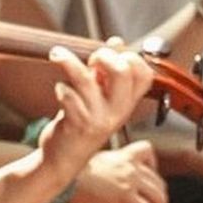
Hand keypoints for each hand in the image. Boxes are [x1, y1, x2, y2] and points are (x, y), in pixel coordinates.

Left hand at [36, 42, 153, 176]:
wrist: (63, 159)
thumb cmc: (80, 124)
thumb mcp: (99, 98)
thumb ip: (107, 72)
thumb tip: (116, 42)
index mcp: (127, 103)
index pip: (144, 73)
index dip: (129, 57)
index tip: (109, 56)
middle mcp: (117, 111)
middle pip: (122, 71)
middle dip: (104, 56)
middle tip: (90, 60)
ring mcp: (98, 118)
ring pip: (86, 80)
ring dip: (69, 62)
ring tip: (57, 54)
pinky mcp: (78, 124)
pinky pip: (69, 97)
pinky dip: (61, 88)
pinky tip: (59, 89)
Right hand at [71, 140, 169, 202]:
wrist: (57, 173)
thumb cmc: (68, 174)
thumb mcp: (93, 169)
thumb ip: (110, 178)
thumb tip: (118, 199)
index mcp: (121, 155)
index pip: (148, 154)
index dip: (154, 172)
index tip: (149, 187)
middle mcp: (129, 165)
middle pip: (158, 184)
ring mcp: (129, 179)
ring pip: (158, 200)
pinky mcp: (125, 195)